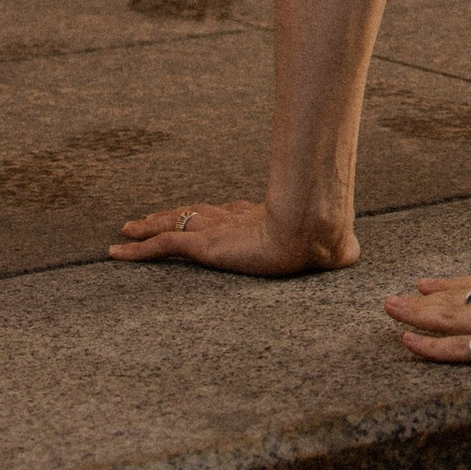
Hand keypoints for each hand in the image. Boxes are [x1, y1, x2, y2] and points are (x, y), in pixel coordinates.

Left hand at [111, 200, 357, 274]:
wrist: (313, 231)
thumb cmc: (326, 239)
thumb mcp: (331, 248)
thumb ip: (337, 250)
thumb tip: (354, 254)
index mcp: (259, 220)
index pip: (226, 215)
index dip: (208, 216)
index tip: (199, 217)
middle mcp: (232, 220)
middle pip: (193, 215)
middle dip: (171, 217)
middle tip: (148, 218)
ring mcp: (215, 231)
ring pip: (172, 226)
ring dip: (147, 228)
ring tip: (126, 230)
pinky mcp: (202, 245)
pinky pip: (160, 246)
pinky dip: (136, 249)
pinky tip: (116, 251)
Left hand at [384, 253, 470, 379]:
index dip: (451, 285)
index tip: (427, 285)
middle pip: (456, 298)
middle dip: (422, 300)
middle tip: (392, 299)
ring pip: (449, 318)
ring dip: (415, 315)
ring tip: (388, 311)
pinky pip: (459, 348)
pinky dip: (430, 345)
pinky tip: (407, 341)